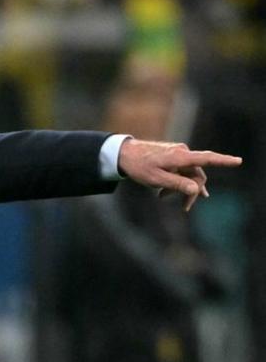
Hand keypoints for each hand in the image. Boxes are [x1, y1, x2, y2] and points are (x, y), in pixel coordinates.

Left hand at [117, 138, 241, 210]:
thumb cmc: (139, 166)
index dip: (223, 161)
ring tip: (162, 198)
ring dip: (180, 188)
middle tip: (185, 208)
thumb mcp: (156, 179)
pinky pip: (180, 171)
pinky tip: (163, 193)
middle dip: (192, 191)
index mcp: (180, 156)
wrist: (123, 154)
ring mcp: (178, 154)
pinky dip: (175, 181)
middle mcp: (182, 152)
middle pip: (198, 174)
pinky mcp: (172, 156)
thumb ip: (177, 184)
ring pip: (188, 174)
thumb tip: (197, 189)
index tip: (238, 161)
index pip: (206, 159)